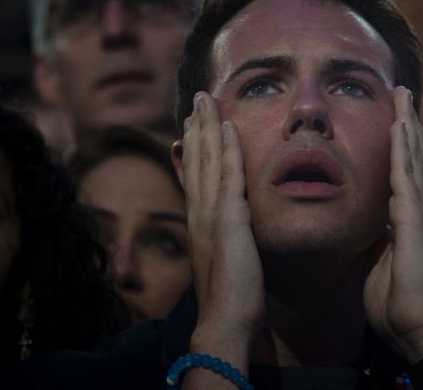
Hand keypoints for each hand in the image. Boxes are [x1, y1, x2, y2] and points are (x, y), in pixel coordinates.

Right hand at [174, 92, 264, 367]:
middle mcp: (199, 214)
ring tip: (205, 100)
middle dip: (196, 128)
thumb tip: (228, 233)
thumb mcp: (225, 262)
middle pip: (196, 161)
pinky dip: (228, 150)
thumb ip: (225, 242)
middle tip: (196, 100)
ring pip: (207, 162)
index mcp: (199, 224)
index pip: (194, 178)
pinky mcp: (228, 221)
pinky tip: (228, 127)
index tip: (192, 126)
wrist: (224, 323)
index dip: (192, 149)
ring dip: (206, 128)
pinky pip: (229, 176)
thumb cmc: (231, 300)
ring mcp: (211, 215)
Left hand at [363, 87, 422, 363]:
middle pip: (414, 156)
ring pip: (414, 159)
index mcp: (407, 220)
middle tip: (402, 92)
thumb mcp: (378, 265)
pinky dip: (404, 150)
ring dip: (408, 124)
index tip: (394, 117)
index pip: (404, 172)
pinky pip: (407, 179)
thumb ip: (376, 243)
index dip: (400, 144)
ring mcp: (419, 213)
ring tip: (403, 95)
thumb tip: (368, 231)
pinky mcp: (414, 222)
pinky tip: (400, 126)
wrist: (419, 328)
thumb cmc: (400, 303)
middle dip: (407, 123)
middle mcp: (417, 210)